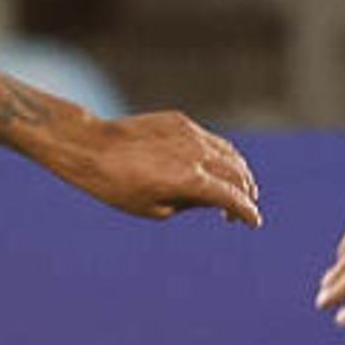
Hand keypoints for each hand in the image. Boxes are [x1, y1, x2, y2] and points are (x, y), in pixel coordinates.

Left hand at [57, 111, 262, 224]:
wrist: (91, 147)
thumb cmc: (117, 187)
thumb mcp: (155, 209)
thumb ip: (190, 204)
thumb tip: (212, 200)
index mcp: (191, 181)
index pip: (233, 197)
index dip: (247, 212)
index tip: (253, 222)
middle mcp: (196, 154)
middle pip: (238, 174)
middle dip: (246, 194)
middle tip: (240, 210)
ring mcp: (189, 134)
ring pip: (229, 152)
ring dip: (238, 172)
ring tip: (234, 187)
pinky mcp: (179, 122)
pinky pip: (210, 139)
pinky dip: (219, 155)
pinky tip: (212, 166)